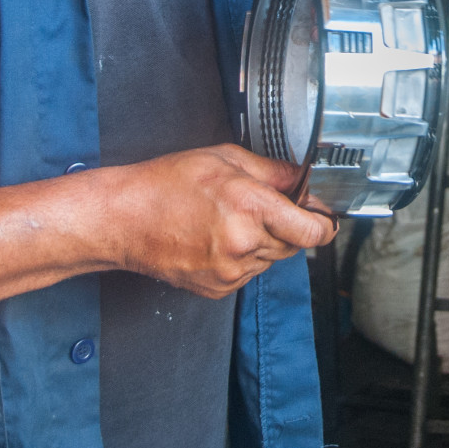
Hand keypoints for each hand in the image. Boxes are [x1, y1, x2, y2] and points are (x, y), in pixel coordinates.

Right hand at [95, 144, 336, 298]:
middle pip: (294, 245)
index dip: (323, 224)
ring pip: (270, 259)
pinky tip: (216, 239)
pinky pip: (248, 274)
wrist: (125, 219)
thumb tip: (302, 178)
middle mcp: (245, 243)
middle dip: (286, 227)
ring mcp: (231, 271)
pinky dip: (242, 259)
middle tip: (258, 207)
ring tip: (228, 221)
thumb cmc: (166, 184)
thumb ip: (272, 170)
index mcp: (251, 207)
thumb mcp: (224, 159)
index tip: (322, 216)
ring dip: (263, 243)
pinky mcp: (219, 288)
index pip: (313, 231)